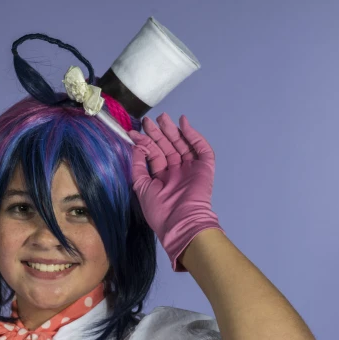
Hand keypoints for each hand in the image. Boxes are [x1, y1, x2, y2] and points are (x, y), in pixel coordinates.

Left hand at [129, 113, 224, 271]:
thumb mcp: (141, 187)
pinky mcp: (204, 167)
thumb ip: (138, 166)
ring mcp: (191, 169)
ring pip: (182, 145)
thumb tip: (136, 148)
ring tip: (162, 118)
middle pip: (167, 147)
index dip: (145, 143)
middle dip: (158, 133)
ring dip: (172, 131)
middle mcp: (177, 172)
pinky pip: (200, 148)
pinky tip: (183, 124)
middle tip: (149, 120)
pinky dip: (193, 135)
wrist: (181, 221)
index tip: (134, 132)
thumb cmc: (159, 209)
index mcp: (163, 178)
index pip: (154, 155)